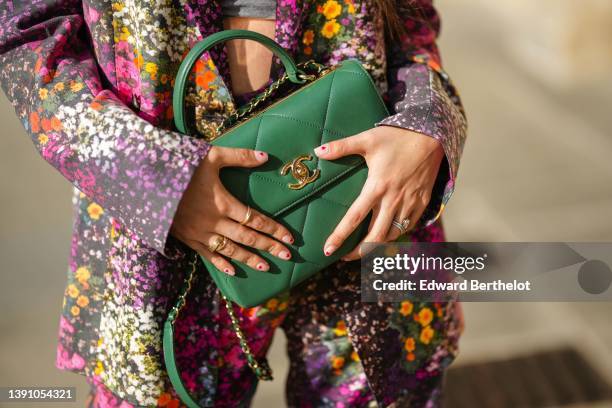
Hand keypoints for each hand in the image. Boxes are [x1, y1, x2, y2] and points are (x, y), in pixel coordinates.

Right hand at [171, 146, 293, 274]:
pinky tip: (233, 271)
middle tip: (287, 256)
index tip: (290, 238)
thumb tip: (266, 156)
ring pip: (230, 250)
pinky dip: (221, 263)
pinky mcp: (186, 237)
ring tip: (266, 267)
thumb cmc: (179, 166)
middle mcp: (213, 222)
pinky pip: (207, 254)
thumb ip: (239, 157)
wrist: (143, 180)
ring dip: (249, 259)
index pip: (256, 219)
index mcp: (223, 203)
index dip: (274, 229)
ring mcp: (199, 233)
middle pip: (247, 238)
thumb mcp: (210, 156)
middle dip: (269, 247)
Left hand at [315, 126, 443, 260]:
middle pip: (375, 236)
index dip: (340, 236)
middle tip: (344, 256)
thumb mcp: (367, 139)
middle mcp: (393, 199)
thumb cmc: (397, 137)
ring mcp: (409, 203)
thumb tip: (317, 151)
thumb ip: (342, 147)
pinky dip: (395, 234)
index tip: (328, 250)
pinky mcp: (422, 202)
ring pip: (392, 235)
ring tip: (363, 248)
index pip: (354, 217)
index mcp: (377, 187)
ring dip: (376, 245)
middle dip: (359, 251)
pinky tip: (386, 233)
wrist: (432, 136)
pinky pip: (408, 226)